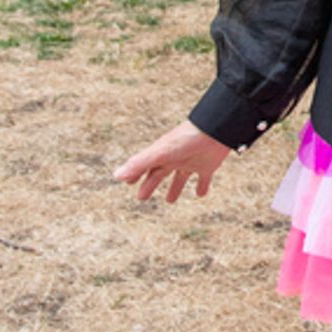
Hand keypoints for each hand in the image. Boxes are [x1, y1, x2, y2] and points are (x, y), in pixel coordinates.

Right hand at [114, 122, 231, 203]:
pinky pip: (204, 179)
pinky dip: (202, 186)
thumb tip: (117, 175)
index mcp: (162, 154)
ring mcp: (191, 161)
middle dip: (150, 184)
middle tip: (142, 197)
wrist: (214, 130)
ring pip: (180, 178)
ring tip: (170, 201)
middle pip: (159, 174)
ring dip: (175, 188)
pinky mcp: (208, 165)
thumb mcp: (160, 153)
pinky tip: (201, 195)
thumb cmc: (185, 140)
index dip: (135, 174)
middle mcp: (175, 158)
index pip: (145, 166)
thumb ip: (139, 164)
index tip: (128, 182)